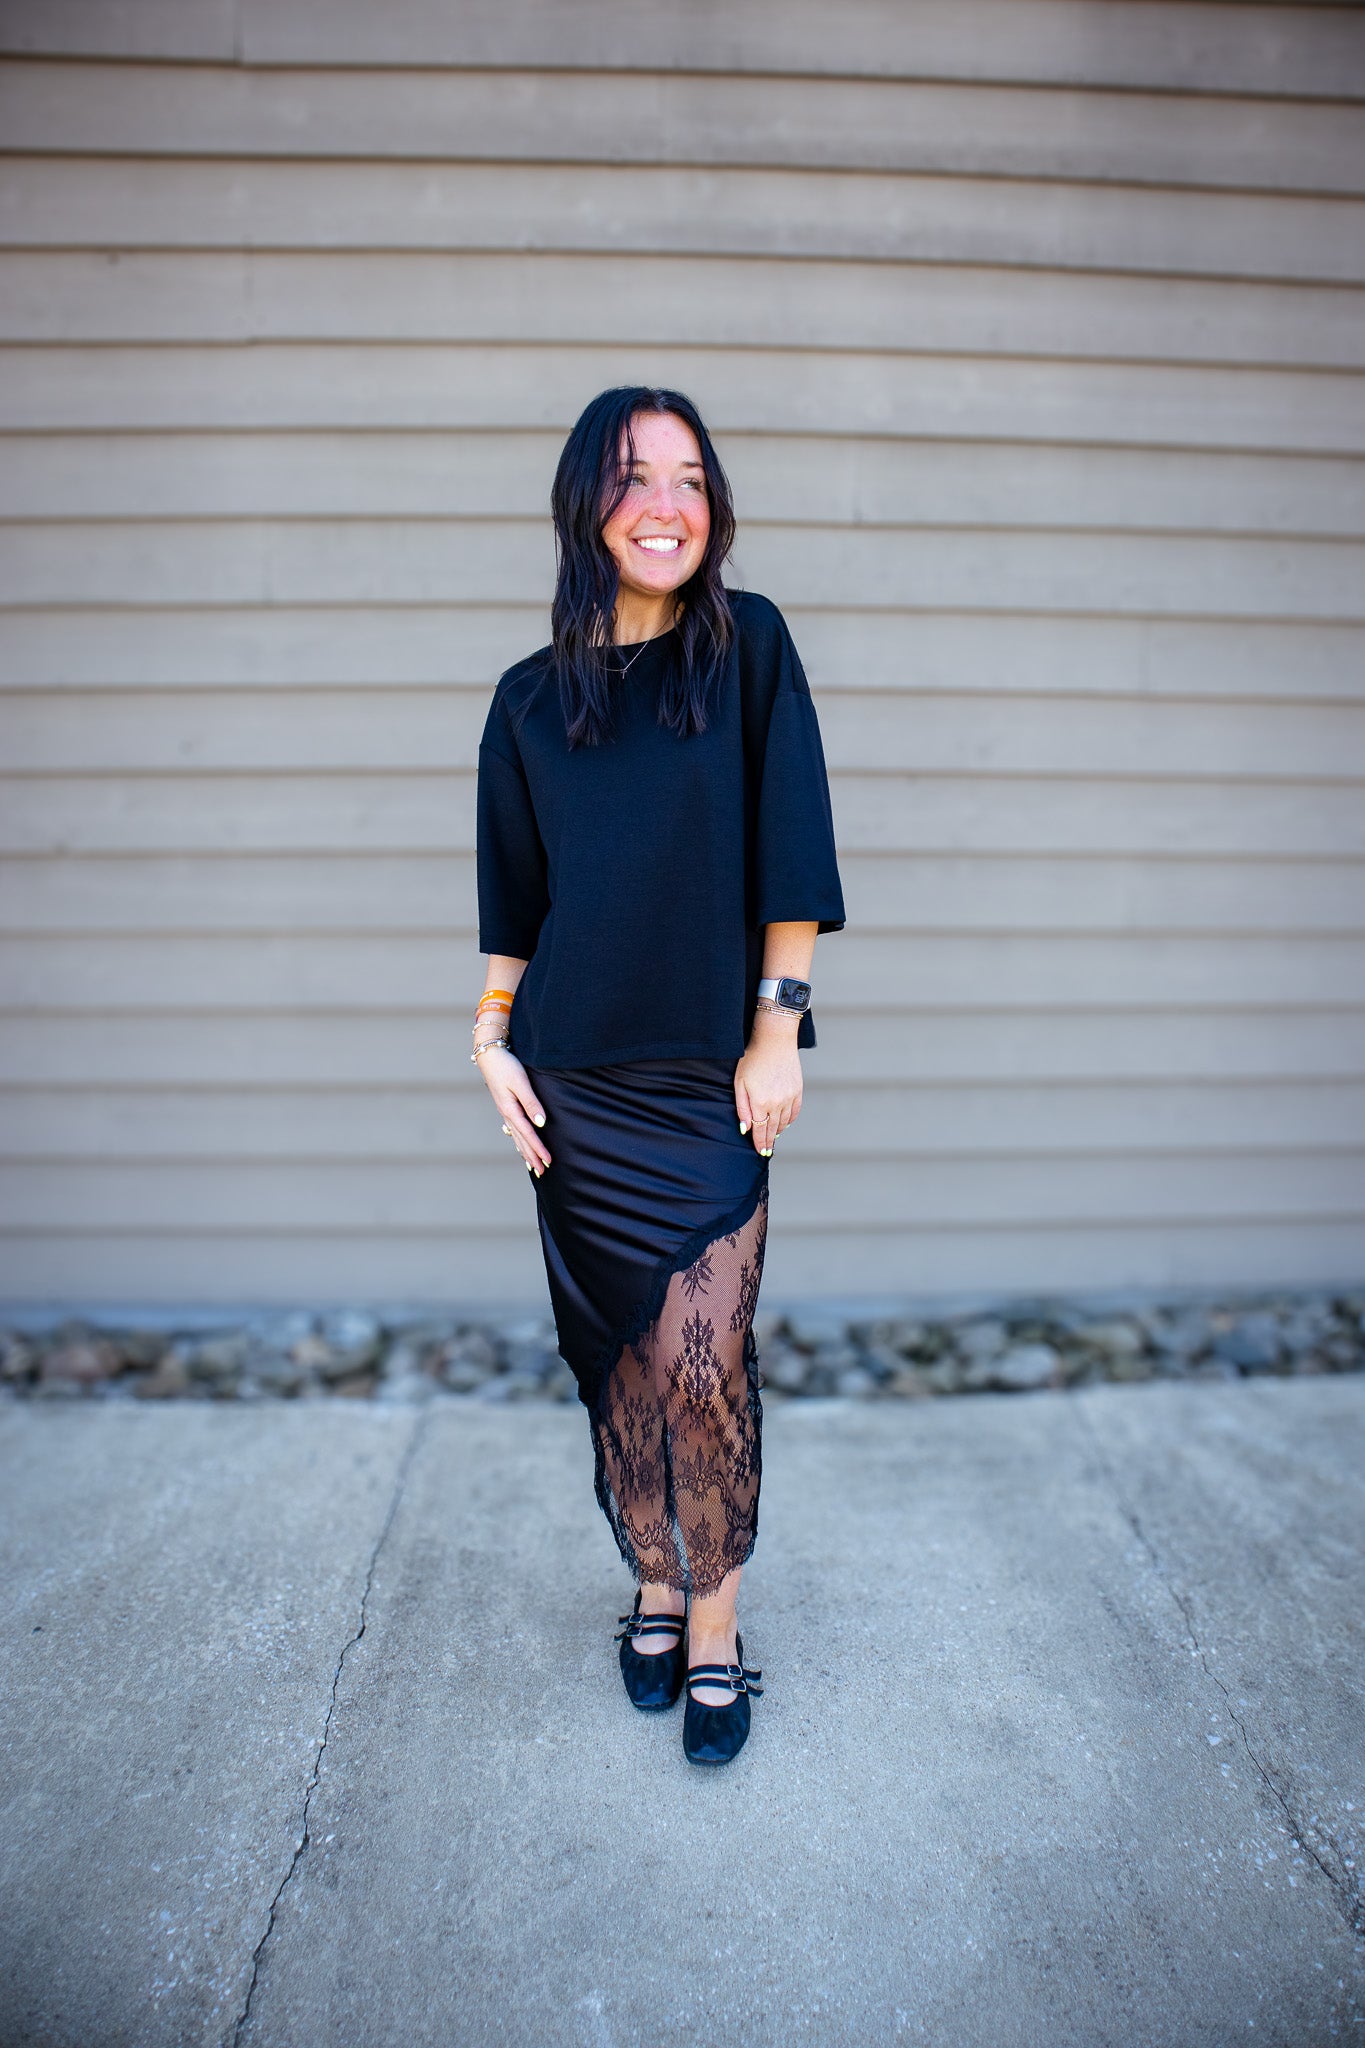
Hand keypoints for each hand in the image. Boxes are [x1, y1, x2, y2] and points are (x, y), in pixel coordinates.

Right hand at [476, 1046, 550, 1174]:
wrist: (489, 1054)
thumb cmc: (506, 1066)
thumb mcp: (521, 1082)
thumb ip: (531, 1103)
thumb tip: (541, 1123)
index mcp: (510, 1110)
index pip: (528, 1134)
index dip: (538, 1149)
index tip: (548, 1161)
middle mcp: (507, 1113)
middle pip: (521, 1140)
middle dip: (532, 1156)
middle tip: (542, 1172)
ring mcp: (505, 1110)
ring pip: (516, 1137)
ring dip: (525, 1151)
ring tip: (532, 1165)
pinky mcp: (505, 1105)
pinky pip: (513, 1129)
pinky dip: (518, 1140)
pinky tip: (520, 1144)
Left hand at [734, 1014, 801, 1155]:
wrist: (775, 1040)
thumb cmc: (752, 1059)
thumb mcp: (740, 1083)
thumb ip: (742, 1108)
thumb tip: (746, 1129)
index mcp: (760, 1103)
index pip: (760, 1130)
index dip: (760, 1143)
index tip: (760, 1152)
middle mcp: (776, 1104)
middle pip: (772, 1128)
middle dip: (768, 1141)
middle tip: (766, 1152)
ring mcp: (789, 1097)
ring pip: (784, 1122)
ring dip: (777, 1131)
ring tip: (773, 1138)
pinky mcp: (797, 1090)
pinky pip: (794, 1112)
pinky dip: (789, 1120)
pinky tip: (784, 1124)